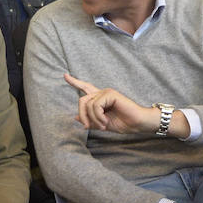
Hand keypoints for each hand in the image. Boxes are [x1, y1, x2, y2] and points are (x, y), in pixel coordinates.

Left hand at [64, 73, 185, 136]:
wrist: (137, 124)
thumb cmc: (123, 123)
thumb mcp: (102, 124)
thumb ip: (90, 120)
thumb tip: (75, 118)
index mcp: (100, 99)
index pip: (85, 87)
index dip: (74, 82)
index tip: (65, 75)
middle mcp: (102, 93)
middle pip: (82, 100)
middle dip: (82, 115)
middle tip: (87, 126)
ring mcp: (106, 92)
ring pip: (88, 104)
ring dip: (93, 118)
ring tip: (102, 125)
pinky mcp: (110, 94)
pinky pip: (96, 105)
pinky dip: (98, 116)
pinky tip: (105, 121)